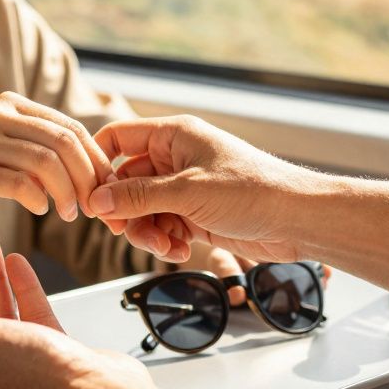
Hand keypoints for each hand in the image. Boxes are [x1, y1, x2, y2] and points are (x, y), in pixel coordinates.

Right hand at [0, 92, 112, 223]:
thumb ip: (36, 150)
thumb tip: (89, 172)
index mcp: (10, 104)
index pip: (71, 128)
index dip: (96, 161)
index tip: (105, 189)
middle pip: (65, 142)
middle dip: (88, 178)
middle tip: (94, 207)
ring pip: (47, 161)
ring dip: (68, 193)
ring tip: (69, 214)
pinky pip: (19, 182)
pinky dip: (39, 199)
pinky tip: (40, 210)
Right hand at [88, 115, 325, 263]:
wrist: (297, 220)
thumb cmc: (253, 190)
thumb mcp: (188, 192)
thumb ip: (139, 196)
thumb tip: (98, 200)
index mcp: (173, 136)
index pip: (118, 138)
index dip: (99, 164)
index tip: (91, 194)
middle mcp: (175, 159)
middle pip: (126, 182)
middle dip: (125, 210)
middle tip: (126, 231)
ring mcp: (184, 188)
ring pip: (142, 210)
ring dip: (146, 232)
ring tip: (165, 247)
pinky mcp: (194, 215)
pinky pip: (162, 227)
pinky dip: (164, 242)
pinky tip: (179, 252)